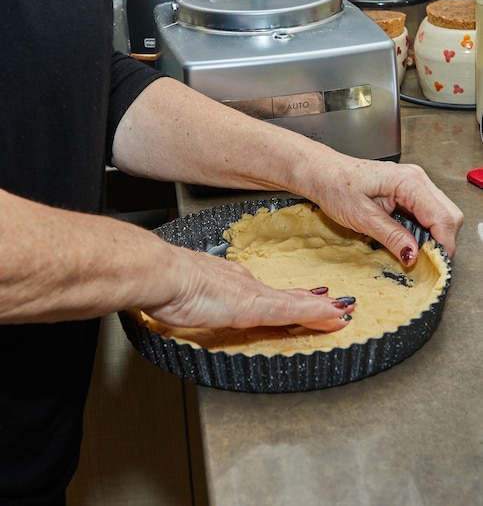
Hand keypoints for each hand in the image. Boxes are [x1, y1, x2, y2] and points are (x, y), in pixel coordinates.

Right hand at [141, 247, 354, 331]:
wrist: (163, 273)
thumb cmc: (167, 284)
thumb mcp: (184, 295)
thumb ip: (193, 299)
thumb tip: (189, 302)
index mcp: (231, 283)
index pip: (268, 293)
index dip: (290, 298)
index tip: (307, 299)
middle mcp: (246, 284)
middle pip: (286, 296)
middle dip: (311, 303)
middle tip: (334, 305)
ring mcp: (252, 294)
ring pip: (295, 303)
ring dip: (320, 310)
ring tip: (341, 311)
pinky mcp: (255, 305)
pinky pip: (293, 310)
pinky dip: (315, 314)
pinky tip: (332, 316)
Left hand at [302, 152, 462, 263]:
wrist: (321, 173)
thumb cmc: (335, 186)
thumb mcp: (361, 217)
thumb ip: (390, 235)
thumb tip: (412, 254)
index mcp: (408, 182)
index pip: (443, 217)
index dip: (443, 244)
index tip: (434, 265)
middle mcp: (416, 179)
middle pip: (449, 215)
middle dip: (441, 241)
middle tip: (423, 261)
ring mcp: (414, 184)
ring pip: (440, 215)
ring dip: (431, 237)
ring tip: (411, 251)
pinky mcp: (408, 192)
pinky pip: (427, 213)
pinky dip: (422, 230)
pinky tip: (406, 239)